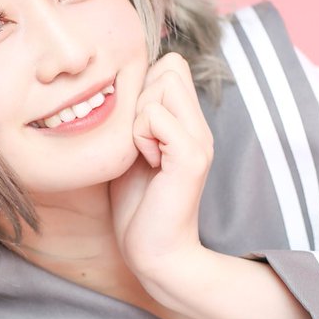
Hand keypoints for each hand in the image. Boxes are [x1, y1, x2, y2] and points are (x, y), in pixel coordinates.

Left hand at [108, 54, 213, 288]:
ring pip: (162, 85)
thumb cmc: (138, 208)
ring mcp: (199, 140)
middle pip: (169, 67)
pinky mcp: (190, 157)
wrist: (156, 253)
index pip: (171, 65)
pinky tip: (147, 163)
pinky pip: (157, 117)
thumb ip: (134, 118)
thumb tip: (119, 86)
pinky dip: (141, 136)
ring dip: (139, 117)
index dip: (145, 85)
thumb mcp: (131, 151)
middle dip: (141, 96)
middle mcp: (199, 126)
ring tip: (143, 153)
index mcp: (187, 123)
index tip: (135, 127)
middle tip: (137, 141)